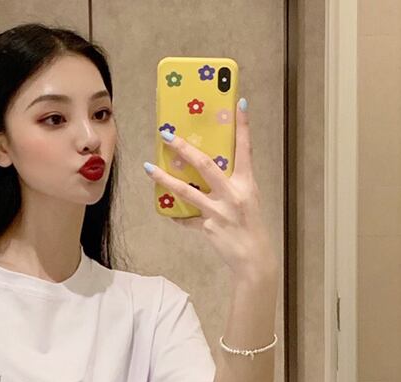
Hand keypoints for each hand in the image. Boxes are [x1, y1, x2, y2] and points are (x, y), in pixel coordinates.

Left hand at [144, 98, 277, 281]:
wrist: (252, 258)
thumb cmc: (251, 226)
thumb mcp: (247, 199)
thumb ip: (231, 184)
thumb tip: (212, 170)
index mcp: (246, 183)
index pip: (245, 149)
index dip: (243, 127)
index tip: (238, 105)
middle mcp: (232, 194)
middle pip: (205, 165)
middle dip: (184, 148)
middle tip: (167, 135)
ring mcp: (219, 211)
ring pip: (186, 191)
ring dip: (165, 179)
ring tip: (149, 168)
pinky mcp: (208, 227)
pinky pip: (187, 220)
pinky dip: (178, 216)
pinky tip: (168, 212)